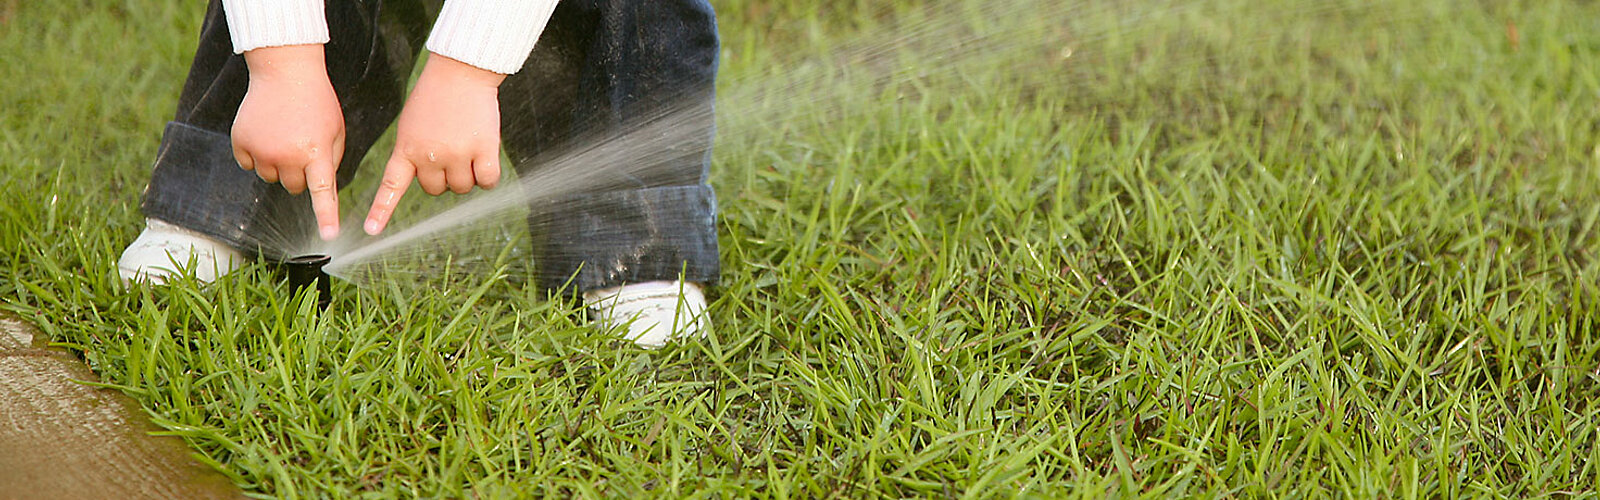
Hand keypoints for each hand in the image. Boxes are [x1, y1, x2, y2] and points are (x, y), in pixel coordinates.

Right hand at [232, 44, 345, 240]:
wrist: (284, 71)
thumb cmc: (317, 102)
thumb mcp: (335, 130)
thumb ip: (331, 161)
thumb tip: (323, 189)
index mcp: (316, 152)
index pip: (323, 192)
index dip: (326, 216)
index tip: (329, 236)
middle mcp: (287, 155)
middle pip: (294, 188)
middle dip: (300, 175)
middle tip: (303, 148)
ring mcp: (262, 149)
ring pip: (270, 178)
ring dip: (278, 165)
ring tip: (285, 136)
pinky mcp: (241, 142)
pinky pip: (249, 163)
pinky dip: (256, 153)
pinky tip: (265, 132)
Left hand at [363, 53, 505, 235]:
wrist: (460, 73)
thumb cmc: (435, 98)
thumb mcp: (412, 124)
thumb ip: (416, 153)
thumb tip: (437, 185)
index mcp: (406, 148)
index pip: (392, 186)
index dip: (382, 211)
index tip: (372, 231)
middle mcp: (430, 155)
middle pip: (437, 189)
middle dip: (444, 176)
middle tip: (449, 150)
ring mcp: (457, 154)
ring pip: (462, 187)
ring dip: (467, 174)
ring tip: (466, 146)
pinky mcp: (483, 149)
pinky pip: (487, 181)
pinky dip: (488, 176)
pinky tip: (485, 156)